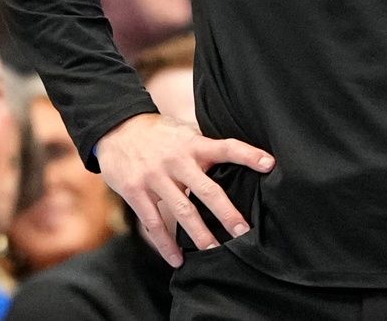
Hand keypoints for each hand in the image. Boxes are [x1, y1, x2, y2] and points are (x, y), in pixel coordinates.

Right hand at [94, 113, 274, 266]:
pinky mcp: (136, 191)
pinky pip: (153, 223)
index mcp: (192, 144)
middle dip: (226, 212)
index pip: (226, 147)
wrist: (116, 128)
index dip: (248, 155)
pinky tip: (177, 259)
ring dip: (199, 233)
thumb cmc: (158, 134)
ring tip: (215, 251)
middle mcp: (176, 160)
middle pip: (206, 189)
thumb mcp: (183, 133)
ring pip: (182, 210)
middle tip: (243, 231)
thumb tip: (235, 162)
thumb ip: (204, 148)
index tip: (270, 165)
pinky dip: (166, 244)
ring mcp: (155, 177)